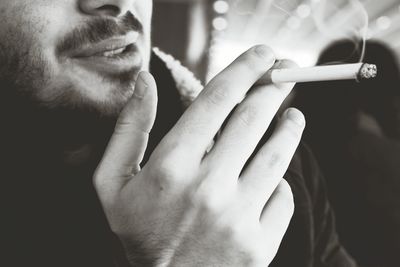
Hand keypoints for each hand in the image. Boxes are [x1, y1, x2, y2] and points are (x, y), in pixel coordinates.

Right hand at [94, 45, 304, 266]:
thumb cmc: (140, 233)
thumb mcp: (114, 183)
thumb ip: (129, 129)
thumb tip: (145, 82)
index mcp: (170, 168)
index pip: (216, 100)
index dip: (244, 69)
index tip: (262, 55)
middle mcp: (208, 188)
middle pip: (253, 119)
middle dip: (274, 87)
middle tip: (285, 73)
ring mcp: (238, 217)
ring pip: (278, 154)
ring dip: (290, 127)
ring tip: (293, 115)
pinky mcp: (260, 243)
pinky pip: (283, 197)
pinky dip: (280, 182)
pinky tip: (272, 178)